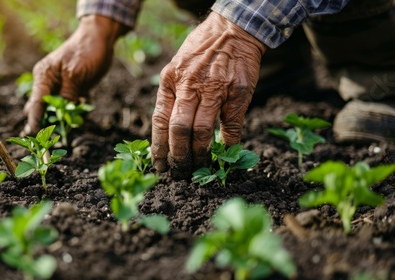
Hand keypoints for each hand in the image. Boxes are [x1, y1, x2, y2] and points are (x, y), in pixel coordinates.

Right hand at [23, 15, 126, 134]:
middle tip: (51, 140)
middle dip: (47, 123)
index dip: (36, 119)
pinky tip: (80, 117)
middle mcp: (49, 82)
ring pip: (58, 109)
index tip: (36, 135)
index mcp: (44, 76)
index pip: (36, 102)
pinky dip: (75, 114)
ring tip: (68, 132)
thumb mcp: (76, 74)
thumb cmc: (86, 51)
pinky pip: (71, 107)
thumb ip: (67, 95)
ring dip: (64, 120)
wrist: (101, 38)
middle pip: (43, 108)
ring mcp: (61, 87)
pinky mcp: (74, 90)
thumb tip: (61, 115)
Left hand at [151, 12, 265, 178]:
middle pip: (179, 130)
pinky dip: (228, 144)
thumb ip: (172, 95)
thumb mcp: (177, 67)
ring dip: (200, 155)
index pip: (160, 121)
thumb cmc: (201, 51)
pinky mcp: (237, 94)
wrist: (232, 30)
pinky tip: (224, 154)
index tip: (159, 165)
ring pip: (202, 131)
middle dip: (178, 157)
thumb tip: (167, 131)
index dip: (159, 147)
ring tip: (198, 169)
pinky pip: (231, 127)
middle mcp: (190, 86)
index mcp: (171, 81)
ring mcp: (215, 90)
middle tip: (179, 173)